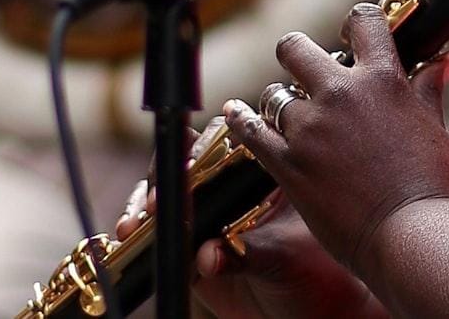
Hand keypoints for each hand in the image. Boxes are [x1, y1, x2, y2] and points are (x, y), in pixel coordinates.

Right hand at [111, 118, 378, 318]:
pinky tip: (130, 232)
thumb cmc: (318, 273)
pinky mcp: (191, 245)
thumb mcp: (284, 258)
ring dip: (146, 200)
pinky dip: (141, 230)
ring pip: (168, 193)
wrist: (316, 311)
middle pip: (189, 164)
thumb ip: (244, 255)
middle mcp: (234, 187)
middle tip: (156, 197)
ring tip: (137, 219)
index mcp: (265, 172)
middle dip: (166, 177)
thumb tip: (207, 256)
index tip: (184, 160)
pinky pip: (160, 231)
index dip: (201, 149)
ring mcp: (210, 214)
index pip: (227, 145)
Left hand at [224, 4, 448, 275]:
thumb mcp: (435, 130)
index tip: (352, 37)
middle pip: (296, 49)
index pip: (362, 21)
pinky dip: (241, 120)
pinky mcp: (287, 163)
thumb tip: (441, 63)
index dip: (356, 23)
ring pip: (273, 94)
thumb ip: (428, 91)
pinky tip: (234, 112)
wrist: (412, 236)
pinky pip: (251, 131)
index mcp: (382, 79)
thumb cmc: (433, 185)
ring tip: (288, 114)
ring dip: (281, 102)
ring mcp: (309, 128)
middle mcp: (340, 94)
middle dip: (299, 55)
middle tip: (306, 72)